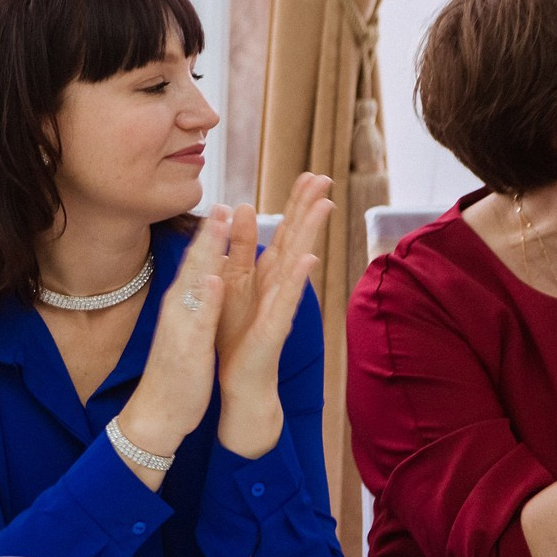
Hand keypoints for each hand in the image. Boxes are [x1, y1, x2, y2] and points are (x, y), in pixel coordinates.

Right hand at [114, 206, 229, 480]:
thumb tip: (202, 281)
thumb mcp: (187, 330)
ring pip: (195, 281)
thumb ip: (194, 304)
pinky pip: (199, 318)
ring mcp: (180, 325)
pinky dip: (208, 297)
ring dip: (208, 250)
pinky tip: (217, 278)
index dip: (210, 234)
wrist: (157, 411)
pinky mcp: (187, 347)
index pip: (198, 262)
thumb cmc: (176, 371)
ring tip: (221, 224)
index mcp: (183, 303)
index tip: (223, 205)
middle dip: (209, 232)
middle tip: (223, 201)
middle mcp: (178, 307)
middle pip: (195, 263)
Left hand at [213, 172, 330, 456]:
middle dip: (307, 208)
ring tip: (324, 205)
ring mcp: (279, 306)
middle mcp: (276, 287)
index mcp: (264, 276)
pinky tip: (307, 259)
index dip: (295, 205)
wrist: (238, 382)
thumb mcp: (232, 286)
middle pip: (295, 240)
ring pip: (296, 264)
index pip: (282, 233)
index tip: (308, 174)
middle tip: (323, 175)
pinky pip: (286, 300)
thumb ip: (239, 252)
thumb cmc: (236, 336)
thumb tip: (242, 211)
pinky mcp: (274, 328)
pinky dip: (296, 279)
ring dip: (309, 234)